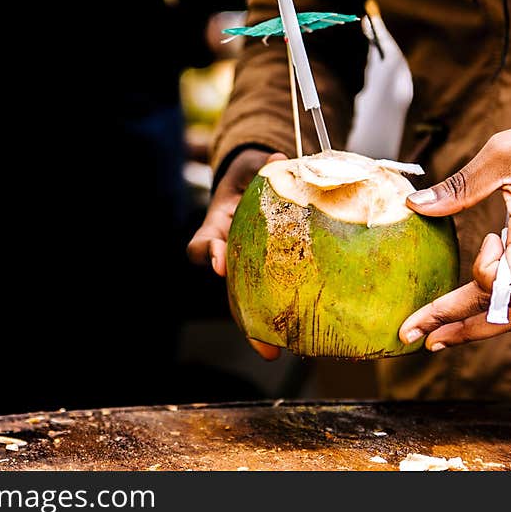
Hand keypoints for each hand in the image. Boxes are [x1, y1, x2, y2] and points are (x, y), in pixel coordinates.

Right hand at [187, 148, 286, 359]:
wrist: (257, 183)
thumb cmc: (252, 175)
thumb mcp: (254, 166)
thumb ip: (265, 165)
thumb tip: (280, 158)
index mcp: (219, 227)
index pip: (203, 243)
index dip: (208, 253)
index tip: (220, 259)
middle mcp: (229, 254)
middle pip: (229, 291)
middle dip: (243, 319)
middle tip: (262, 344)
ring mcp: (248, 267)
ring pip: (250, 302)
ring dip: (262, 329)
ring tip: (276, 353)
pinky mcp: (270, 273)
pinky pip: (274, 295)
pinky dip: (288, 314)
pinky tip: (306, 335)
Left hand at [398, 105, 510, 350]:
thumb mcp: (506, 152)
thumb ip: (461, 185)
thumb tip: (415, 205)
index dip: (487, 275)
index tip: (484, 238)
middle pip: (507, 312)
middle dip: (457, 325)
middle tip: (412, 334)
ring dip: (472, 328)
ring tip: (434, 336)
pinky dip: (490, 314)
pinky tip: (464, 315)